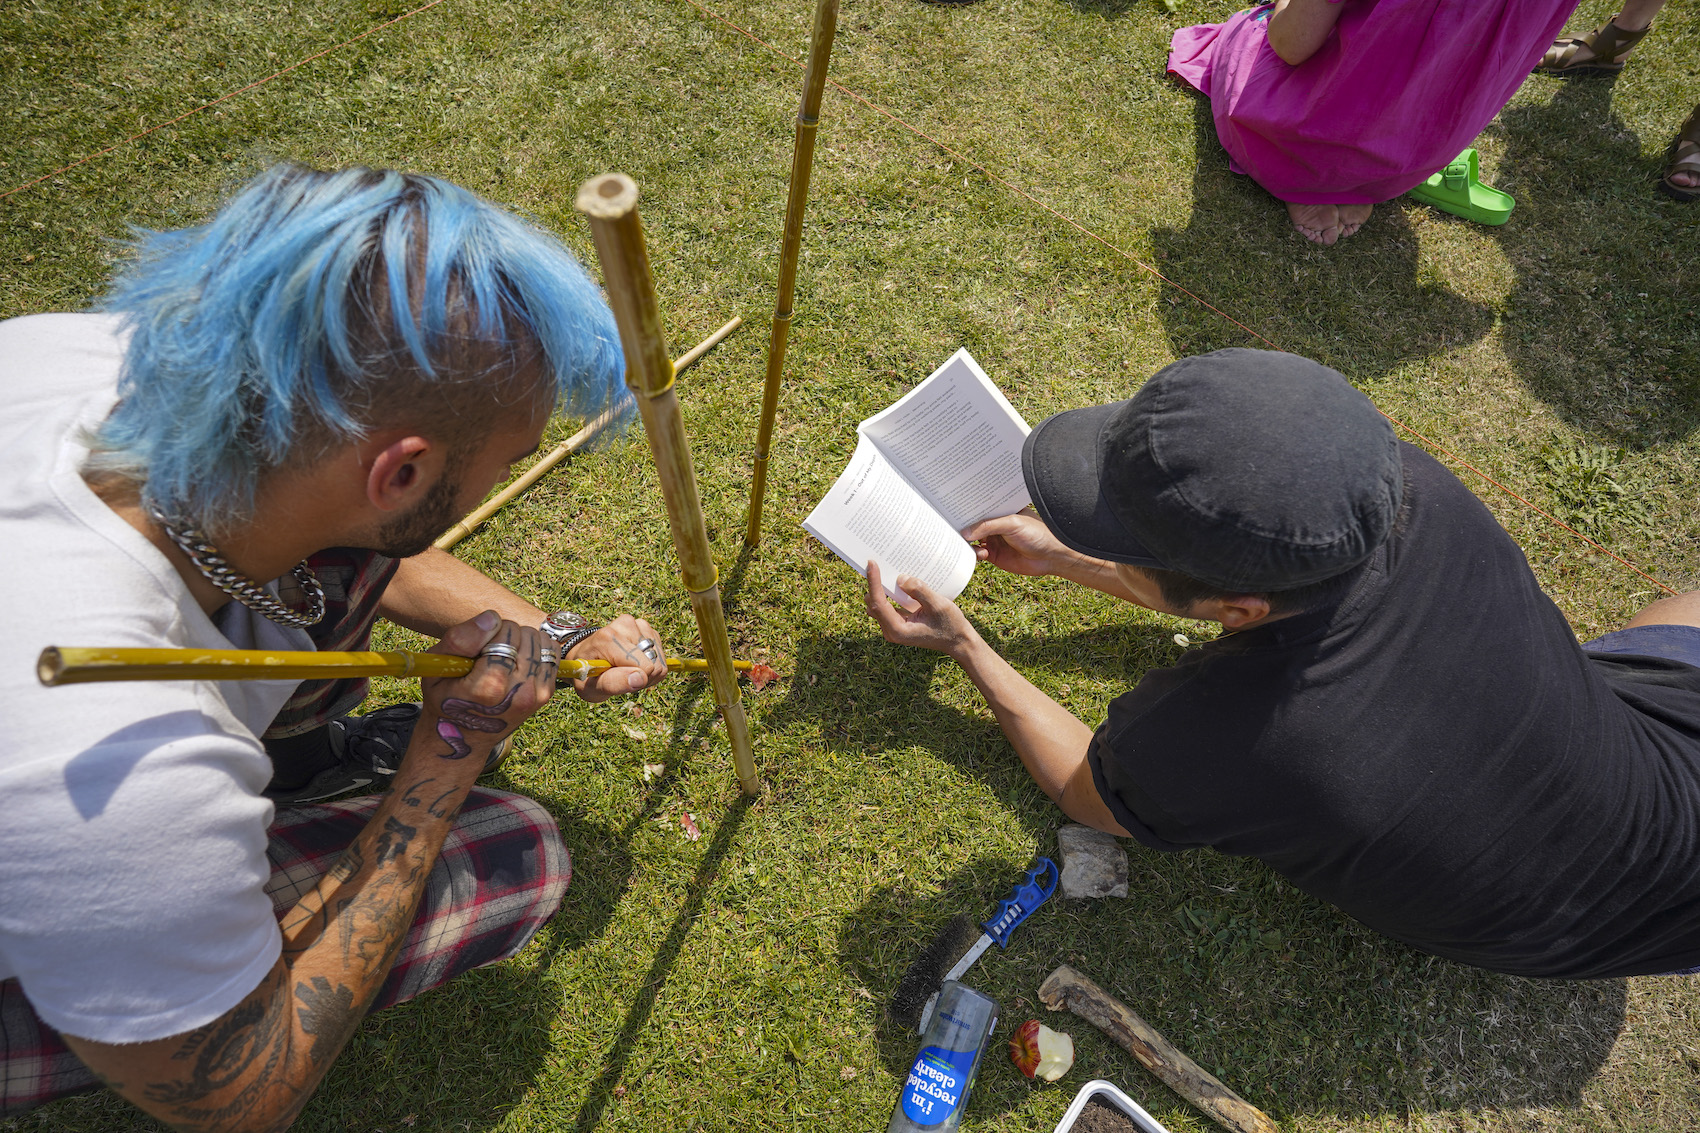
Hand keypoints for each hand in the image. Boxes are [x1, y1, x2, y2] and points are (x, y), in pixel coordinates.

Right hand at [420, 610, 556, 761]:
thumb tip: (493, 617)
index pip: (506, 632)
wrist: (464, 736)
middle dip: (506, 635)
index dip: (490, 631)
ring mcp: (537, 694)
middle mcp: (519, 692)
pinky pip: (552, 652)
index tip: (477, 647)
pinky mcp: (546, 694)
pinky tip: (519, 659)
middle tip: (488, 654)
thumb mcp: (438, 667)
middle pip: (525, 633)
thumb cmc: (445, 697)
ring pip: (541, 639)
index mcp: (490, 687)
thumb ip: (461, 639)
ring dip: (523, 640)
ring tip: (503, 657)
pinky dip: (537, 648)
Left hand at [566, 614, 669, 702]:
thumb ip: (613, 683)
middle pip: (655, 664)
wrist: (586, 658)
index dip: (636, 681)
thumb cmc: (587, 675)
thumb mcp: (591, 688)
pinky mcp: (646, 628)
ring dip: (647, 671)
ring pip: (660, 660)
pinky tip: (634, 663)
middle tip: (621, 677)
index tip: (619, 681)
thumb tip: (640, 679)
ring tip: (626, 670)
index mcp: (608, 638)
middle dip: (643, 677)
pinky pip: (661, 654)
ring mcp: (637, 624)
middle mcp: (625, 625)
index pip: (645, 667)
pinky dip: (651, 663)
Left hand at [865, 561, 982, 659]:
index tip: (872, 563)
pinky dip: (887, 593)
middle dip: (873, 584)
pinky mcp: (899, 623)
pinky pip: (887, 606)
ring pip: (878, 605)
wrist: (958, 641)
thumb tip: (900, 579)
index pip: (878, 603)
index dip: (873, 582)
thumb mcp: (939, 605)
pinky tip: (895, 581)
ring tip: (883, 569)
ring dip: (879, 588)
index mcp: (898, 630)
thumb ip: (920, 591)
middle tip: (876, 561)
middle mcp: (892, 631)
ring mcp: (894, 628)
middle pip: (874, 604)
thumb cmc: (950, 625)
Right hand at [961, 510, 1073, 577]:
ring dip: (966, 542)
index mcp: (999, 511)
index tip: (950, 508)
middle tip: (947, 527)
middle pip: (972, 525)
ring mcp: (993, 540)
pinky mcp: (994, 556)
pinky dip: (974, 555)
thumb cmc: (1037, 533)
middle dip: (961, 526)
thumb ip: (988, 526)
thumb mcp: (1012, 523)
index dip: (965, 508)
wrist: (1051, 557)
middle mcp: (994, 524)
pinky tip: (980, 554)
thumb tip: (965, 533)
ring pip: (972, 540)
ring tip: (964, 543)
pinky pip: (977, 555)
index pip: (978, 508)